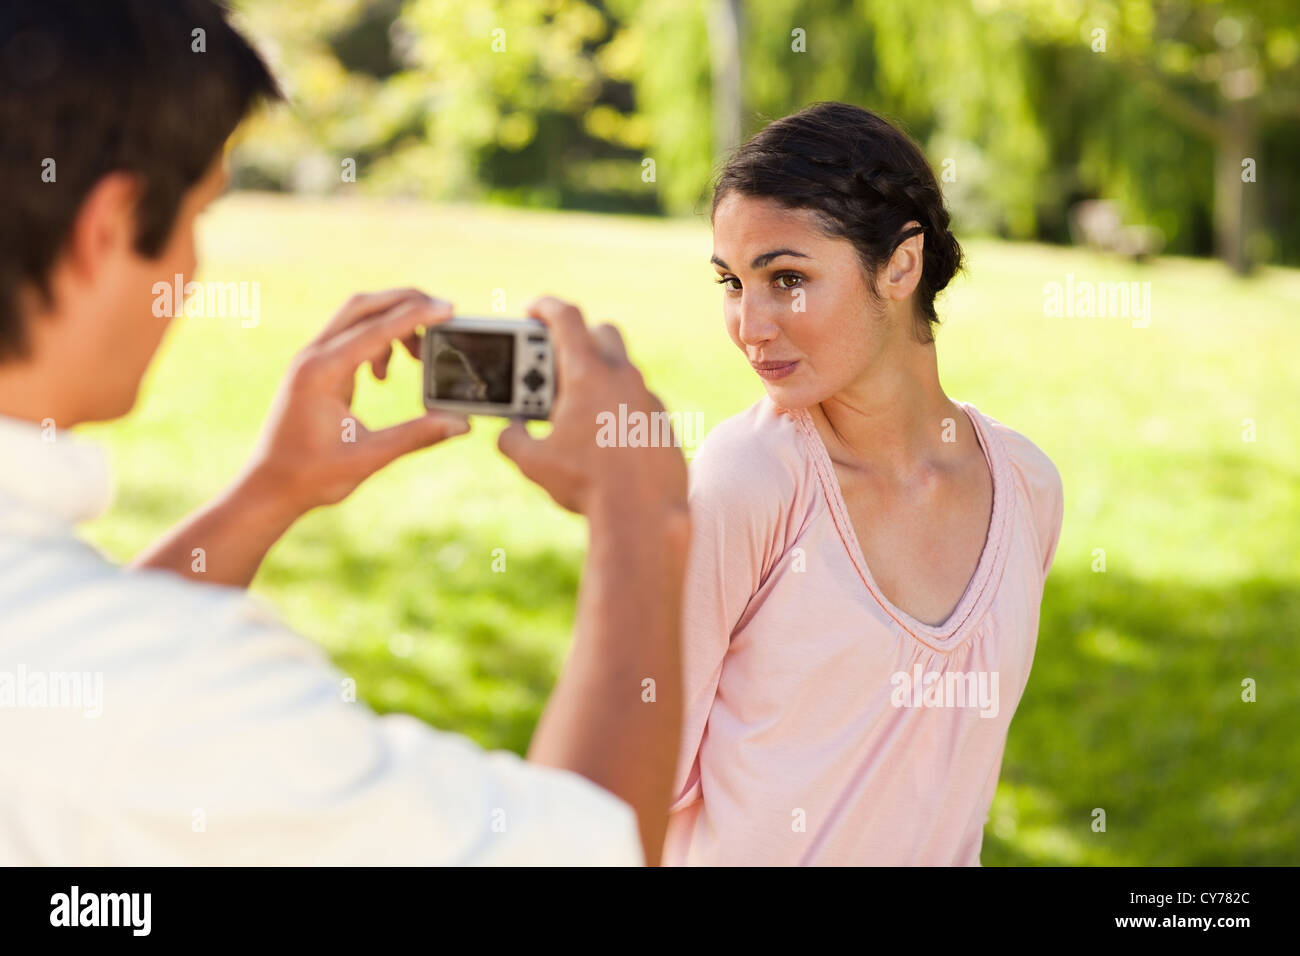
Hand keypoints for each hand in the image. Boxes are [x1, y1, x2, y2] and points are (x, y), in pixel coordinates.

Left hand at [241, 289, 469, 516]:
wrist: (270, 487)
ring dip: (393, 324)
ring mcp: (312, 359)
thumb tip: (460, 423)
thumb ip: (415, 436)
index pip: (376, 329)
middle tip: (444, 313)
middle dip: (406, 303)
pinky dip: (379, 342)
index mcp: (321, 372)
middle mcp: (313, 356)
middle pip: (363, 306)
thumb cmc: (311, 476)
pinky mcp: (316, 368)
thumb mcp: (368, 458)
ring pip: (357, 318)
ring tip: (420, 356)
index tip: (449, 309)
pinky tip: (385, 375)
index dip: (416, 316)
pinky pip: (351, 337)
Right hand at [497, 296, 687, 520]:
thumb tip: (508, 432)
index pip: (566, 317)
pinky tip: (604, 434)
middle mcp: (623, 376)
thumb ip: (512, 438)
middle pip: (602, 332)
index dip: (545, 306)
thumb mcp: (533, 462)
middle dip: (577, 336)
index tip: (532, 309)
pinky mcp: (663, 421)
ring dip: (599, 374)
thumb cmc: (586, 485)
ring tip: (575, 405)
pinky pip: (638, 400)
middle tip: (554, 359)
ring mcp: (648, 397)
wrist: (643, 516)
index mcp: (588, 373)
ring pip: (623, 368)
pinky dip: (619, 405)